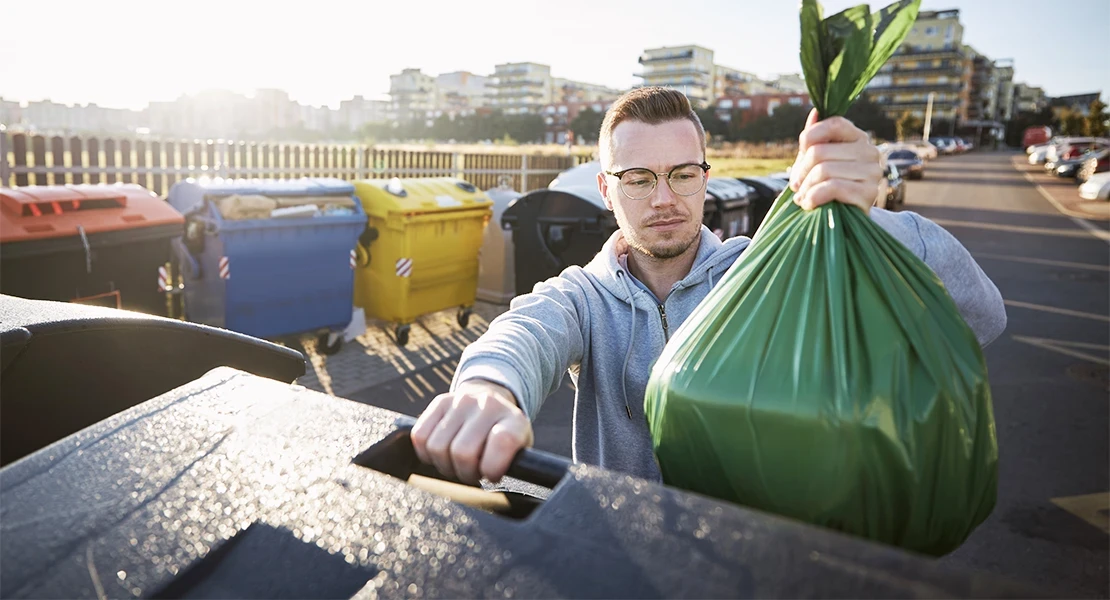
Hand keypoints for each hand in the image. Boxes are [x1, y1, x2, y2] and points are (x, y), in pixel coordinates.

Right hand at [410, 380, 532, 484]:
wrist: (491, 407)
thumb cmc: (504, 439)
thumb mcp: (518, 452)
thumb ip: (512, 465)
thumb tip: (492, 475)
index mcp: (514, 420)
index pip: (502, 442)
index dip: (492, 467)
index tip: (491, 475)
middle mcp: (489, 405)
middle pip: (462, 452)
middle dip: (464, 473)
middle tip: (472, 472)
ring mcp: (462, 400)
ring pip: (437, 447)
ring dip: (444, 465)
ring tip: (457, 463)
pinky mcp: (440, 402)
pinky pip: (420, 436)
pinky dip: (426, 454)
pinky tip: (443, 453)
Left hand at [789, 108, 882, 215]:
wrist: (845, 221)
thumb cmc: (828, 187)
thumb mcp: (818, 161)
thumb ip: (815, 139)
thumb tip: (815, 111)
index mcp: (858, 138)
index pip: (833, 123)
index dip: (809, 137)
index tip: (801, 157)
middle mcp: (870, 152)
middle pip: (820, 152)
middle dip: (801, 172)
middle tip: (796, 186)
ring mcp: (872, 172)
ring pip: (823, 170)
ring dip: (805, 188)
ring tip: (802, 198)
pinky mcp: (869, 193)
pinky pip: (832, 188)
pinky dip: (813, 197)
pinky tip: (809, 205)